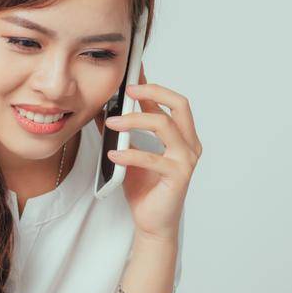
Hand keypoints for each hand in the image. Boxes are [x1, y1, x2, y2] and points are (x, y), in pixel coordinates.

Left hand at [102, 65, 201, 242]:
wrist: (152, 222)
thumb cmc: (144, 189)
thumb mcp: (129, 152)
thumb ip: (123, 131)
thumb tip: (103, 108)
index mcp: (180, 135)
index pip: (169, 101)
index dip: (152, 84)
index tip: (133, 70)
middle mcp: (188, 143)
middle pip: (179, 104)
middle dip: (153, 92)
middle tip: (128, 91)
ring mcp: (186, 159)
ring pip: (165, 126)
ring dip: (136, 120)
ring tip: (112, 123)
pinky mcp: (179, 176)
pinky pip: (154, 159)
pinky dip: (131, 154)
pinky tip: (114, 153)